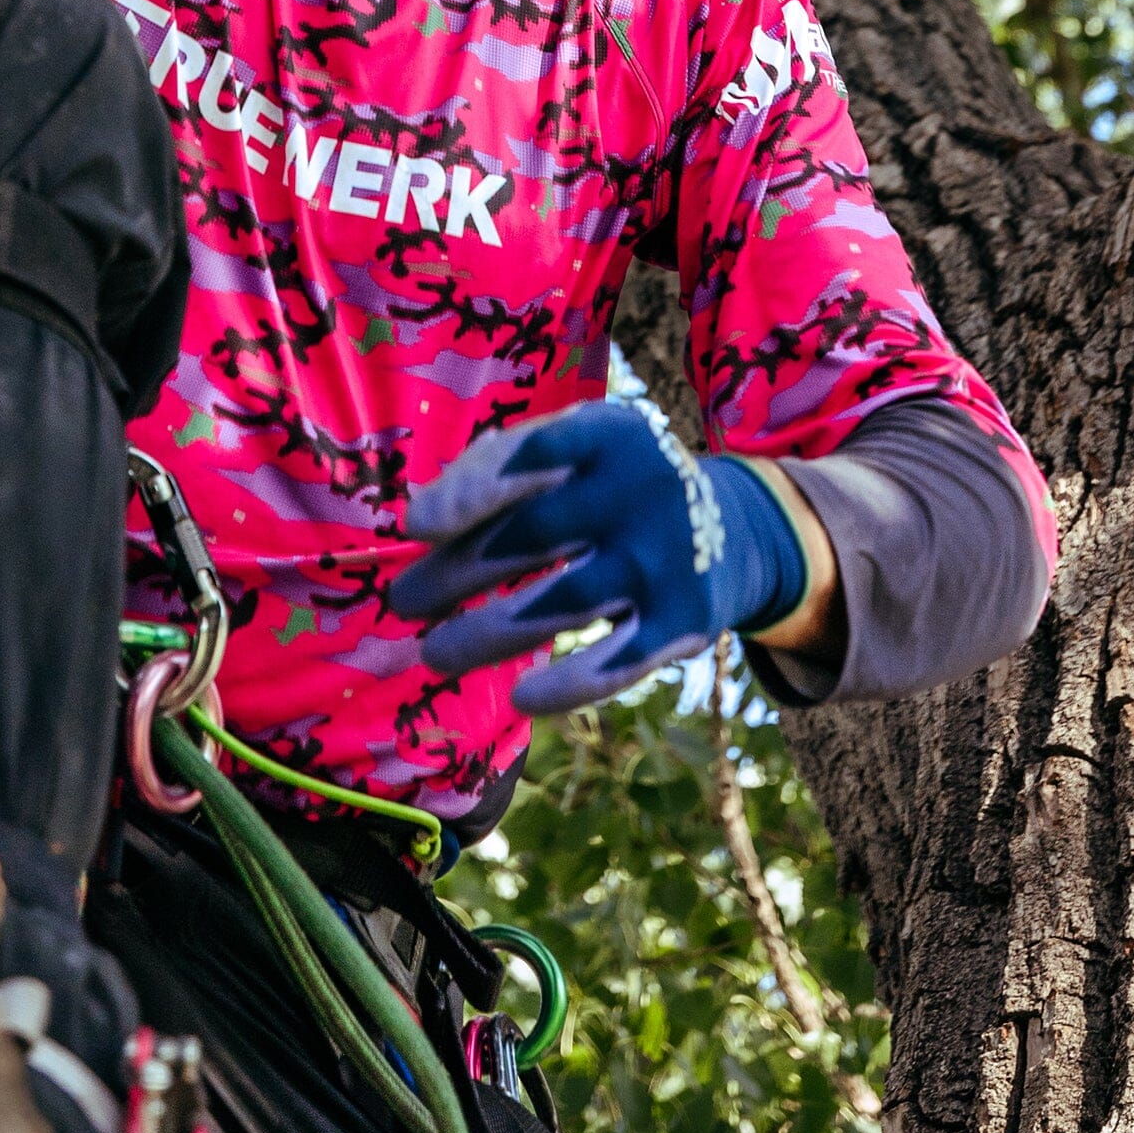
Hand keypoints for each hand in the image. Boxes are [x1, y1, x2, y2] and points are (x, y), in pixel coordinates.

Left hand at [389, 400, 814, 715]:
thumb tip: (421, 520)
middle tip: (403, 601)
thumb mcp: (575, 446)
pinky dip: (569, 685)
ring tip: (434, 653)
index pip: (531, 455)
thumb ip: (505, 465)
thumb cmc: (613, 483)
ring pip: (562, 604)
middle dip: (457, 573)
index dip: (471, 490)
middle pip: (533, 535)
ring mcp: (665, 558)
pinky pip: (618, 661)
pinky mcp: (683, 621)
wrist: (730, 527)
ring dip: (488, 634)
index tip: (416, 526)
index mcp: (607, 435)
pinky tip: (521, 697)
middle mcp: (642, 490)